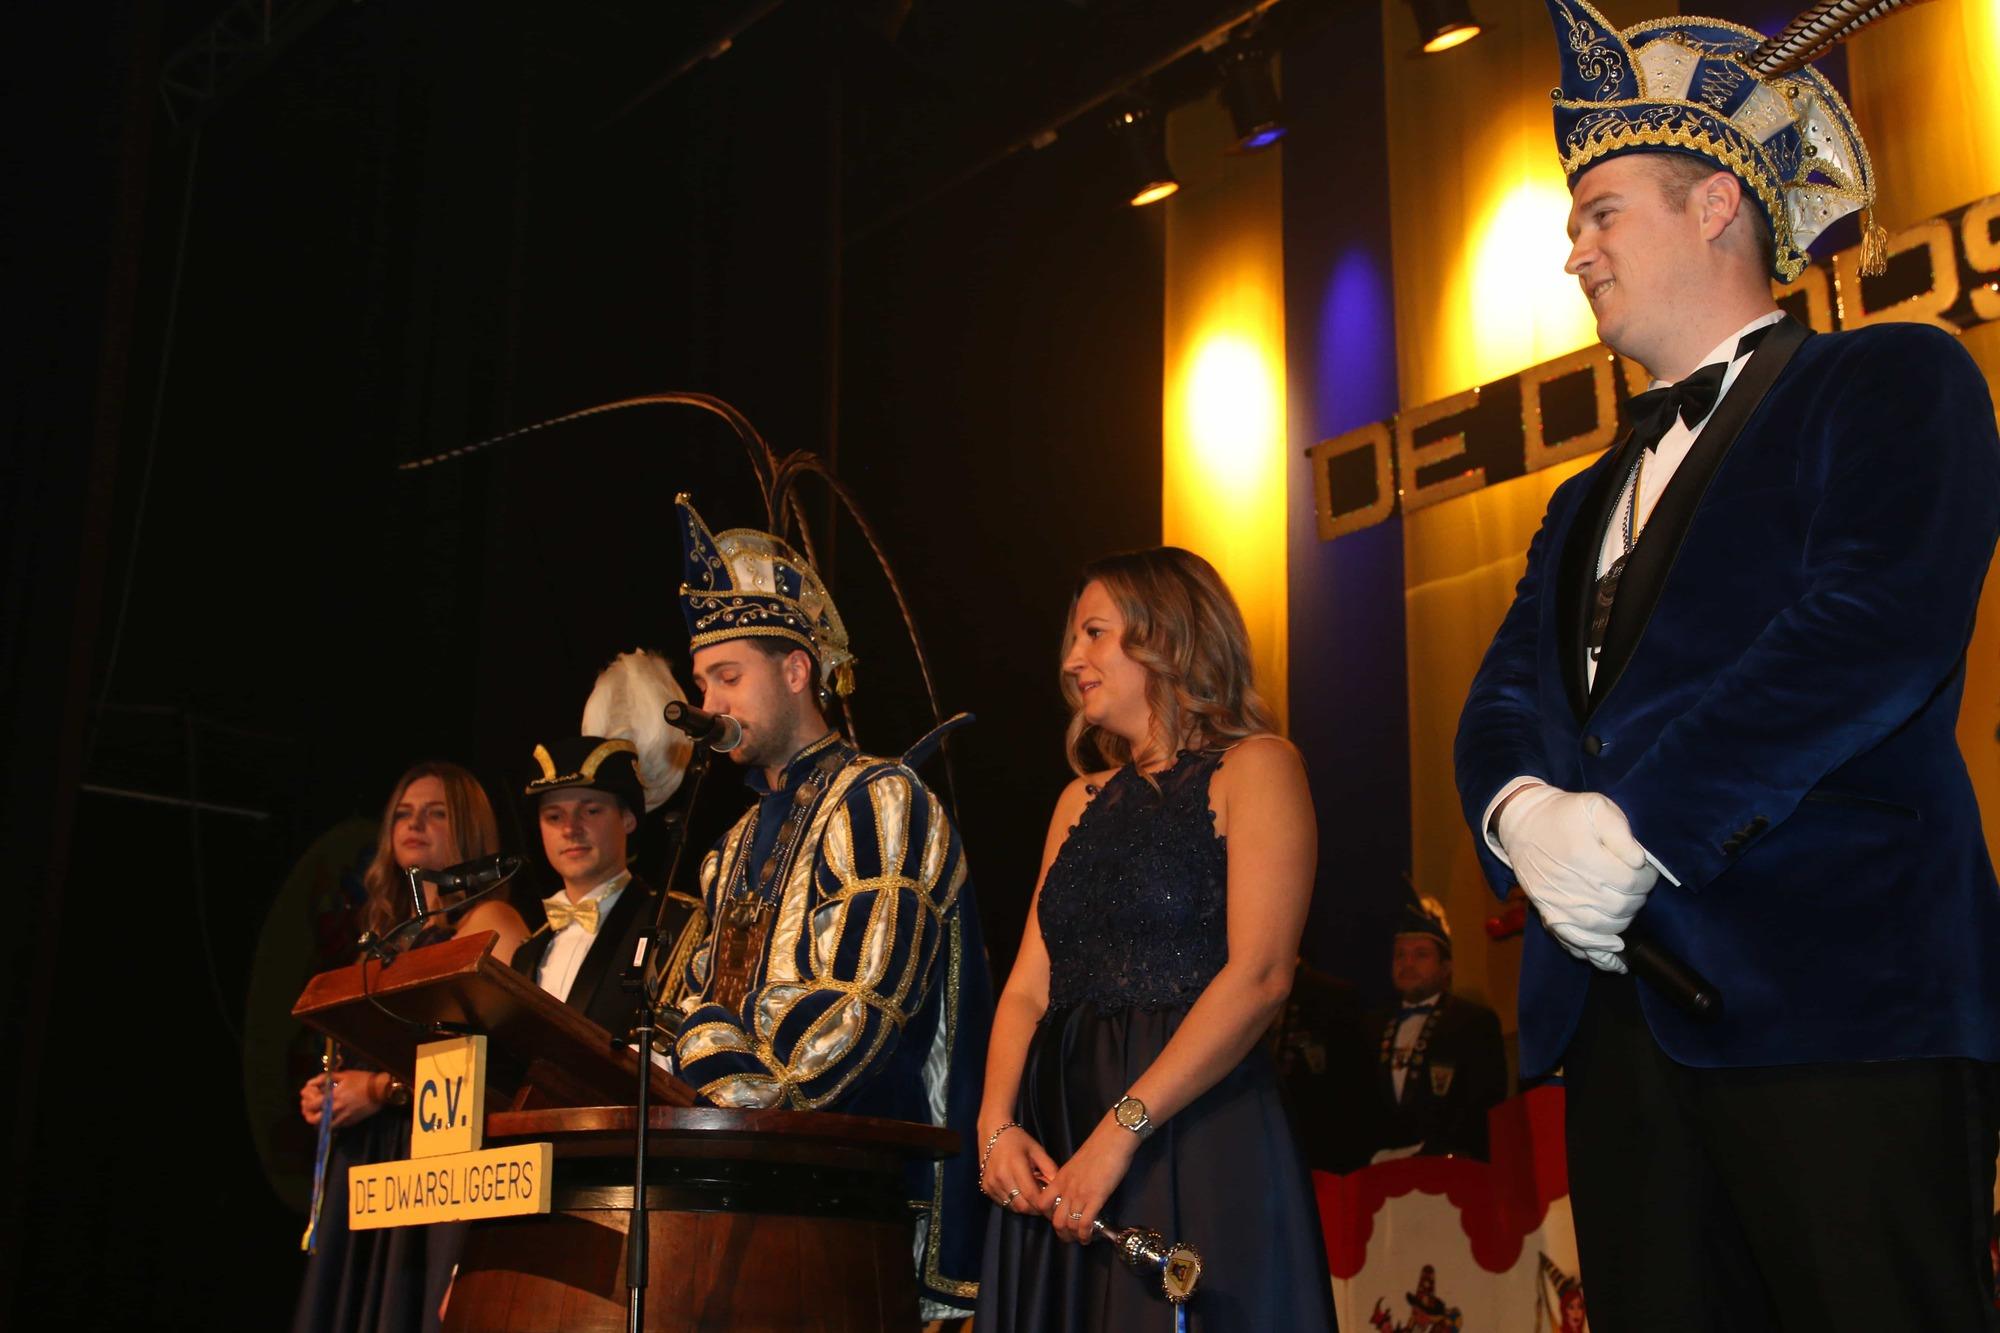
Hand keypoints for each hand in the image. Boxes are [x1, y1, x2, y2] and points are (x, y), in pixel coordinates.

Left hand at [298, 1071, 386, 1128]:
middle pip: (313, 1119)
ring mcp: (342, 1118)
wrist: (380, 1090)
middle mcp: (336, 1110)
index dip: (305, 1100)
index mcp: (333, 1097)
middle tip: (308, 1106)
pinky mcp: (349, 1122)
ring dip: (317, 1119)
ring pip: (322, 1126)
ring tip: (318, 1112)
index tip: (307, 1093)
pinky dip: (328, 1121)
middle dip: (307, 1113)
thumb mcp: (343, 1075)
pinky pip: (334, 1126)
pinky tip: (330, 1114)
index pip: (311, 1105)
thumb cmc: (362, 1080)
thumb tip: (309, 1083)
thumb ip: (324, 1079)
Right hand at [978, 1121, 1056, 1217]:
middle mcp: (1001, 1177)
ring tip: (1031, 1196)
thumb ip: (1050, 1169)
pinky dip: (1013, 1202)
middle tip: (1043, 1203)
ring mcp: (991, 1183)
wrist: (992, 1132)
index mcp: (1016, 1166)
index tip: (1051, 1204)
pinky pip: (1003, 1203)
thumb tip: (1059, 1188)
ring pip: (1012, 1207)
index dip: (1043, 1204)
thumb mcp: (1037, 1150)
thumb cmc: (1018, 1140)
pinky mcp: (985, 1187)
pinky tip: (1018, 1192)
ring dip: (1024, 1206)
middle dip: (1035, 1209)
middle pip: (1022, 1206)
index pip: (1032, 1195)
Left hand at [1041, 1116, 1142, 1244]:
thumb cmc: (1098, 1149)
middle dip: (1061, 1233)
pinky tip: (1089, 1237)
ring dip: (1074, 1236)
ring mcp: (1080, 1194)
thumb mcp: (1077, 1165)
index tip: (1057, 1220)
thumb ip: (1072, 1179)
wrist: (1111, 1141)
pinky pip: (1084, 1223)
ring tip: (1080, 1239)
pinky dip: (1085, 1235)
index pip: (1042, 1203)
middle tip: (1069, 1237)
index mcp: (1060, 1179)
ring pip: (1069, 1224)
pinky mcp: (1095, 1198)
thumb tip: (1074, 1192)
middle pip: (1055, 1219)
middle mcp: (1066, 1189)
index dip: (1047, 1216)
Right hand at [1497, 786, 1656, 970]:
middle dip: (1637, 898)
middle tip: (1635, 884)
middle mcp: (1573, 885)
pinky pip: (1577, 942)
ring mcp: (1560, 905)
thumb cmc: (1564, 815)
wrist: (1523, 826)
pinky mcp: (1551, 915)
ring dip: (1624, 921)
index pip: (1633, 881)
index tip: (1645, 869)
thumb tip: (1638, 860)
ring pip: (1606, 928)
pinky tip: (1615, 952)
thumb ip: (1620, 829)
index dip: (1648, 878)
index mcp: (1585, 856)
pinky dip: (1599, 953)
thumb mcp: (1595, 806)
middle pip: (1622, 907)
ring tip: (1625, 904)